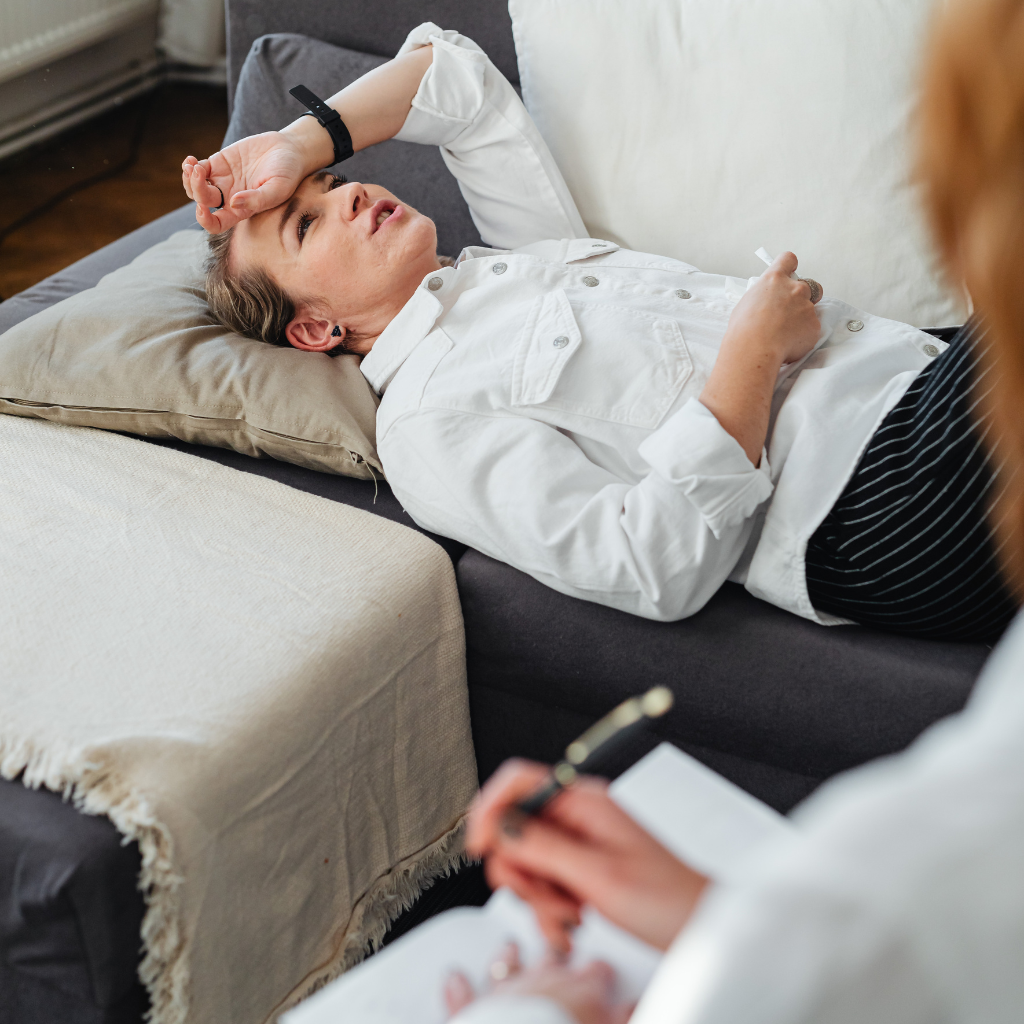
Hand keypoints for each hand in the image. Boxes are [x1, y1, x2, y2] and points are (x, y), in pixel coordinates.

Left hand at [181, 126, 327, 231]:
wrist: (289, 150)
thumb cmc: (288, 173)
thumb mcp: (278, 189)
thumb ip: (258, 199)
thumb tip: (233, 203)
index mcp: (242, 211)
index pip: (217, 224)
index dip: (206, 220)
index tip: (201, 208)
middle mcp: (230, 198)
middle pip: (203, 202)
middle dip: (196, 190)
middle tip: (199, 173)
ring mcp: (223, 181)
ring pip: (196, 188)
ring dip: (189, 180)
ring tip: (192, 166)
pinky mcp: (219, 163)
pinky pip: (198, 169)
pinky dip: (190, 167)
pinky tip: (191, 161)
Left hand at [445, 942, 630, 1023]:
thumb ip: (625, 1016)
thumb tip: (637, 1007)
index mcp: (580, 991)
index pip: (596, 974)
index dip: (600, 972)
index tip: (604, 970)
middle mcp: (542, 983)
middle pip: (551, 960)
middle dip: (558, 953)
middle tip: (562, 946)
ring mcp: (506, 994)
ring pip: (506, 966)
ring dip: (509, 956)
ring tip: (510, 944)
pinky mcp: (473, 1013)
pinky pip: (462, 997)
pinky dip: (457, 986)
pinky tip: (453, 976)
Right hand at [467, 760, 707, 952]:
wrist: (699, 930)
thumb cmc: (668, 899)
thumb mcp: (598, 875)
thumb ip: (543, 847)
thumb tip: (499, 826)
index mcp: (584, 800)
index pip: (518, 781)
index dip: (490, 810)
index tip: (480, 846)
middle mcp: (578, 816)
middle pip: (514, 828)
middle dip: (522, 870)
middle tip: (547, 894)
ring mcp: (578, 843)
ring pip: (524, 861)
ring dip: (538, 896)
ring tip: (570, 913)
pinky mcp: (579, 870)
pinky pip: (541, 883)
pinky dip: (548, 909)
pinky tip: (572, 921)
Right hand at [727, 251, 822, 364]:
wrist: (754, 349)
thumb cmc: (744, 329)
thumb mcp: (747, 303)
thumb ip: (764, 297)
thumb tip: (768, 303)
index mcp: (774, 280)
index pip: (788, 260)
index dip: (790, 266)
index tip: (790, 271)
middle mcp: (794, 289)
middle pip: (810, 285)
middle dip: (803, 296)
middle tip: (790, 312)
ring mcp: (807, 307)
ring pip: (810, 309)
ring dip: (802, 318)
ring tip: (784, 334)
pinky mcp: (814, 325)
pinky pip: (811, 329)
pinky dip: (803, 336)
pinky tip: (788, 343)